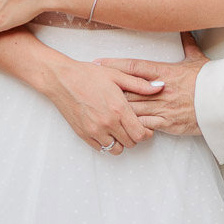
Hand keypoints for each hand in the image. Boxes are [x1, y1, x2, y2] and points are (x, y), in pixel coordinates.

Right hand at [44, 57, 162, 153]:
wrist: (63, 80)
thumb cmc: (89, 75)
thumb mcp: (117, 74)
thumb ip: (140, 84)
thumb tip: (160, 87)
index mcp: (119, 109)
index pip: (140, 134)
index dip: (146, 133)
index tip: (145, 127)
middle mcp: (108, 123)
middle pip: (131, 143)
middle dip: (135, 136)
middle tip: (132, 126)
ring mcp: (95, 131)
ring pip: (116, 149)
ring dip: (121, 141)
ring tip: (119, 129)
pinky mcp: (84, 135)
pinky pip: (101, 148)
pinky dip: (107, 143)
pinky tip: (106, 130)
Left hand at [98, 37, 205, 136]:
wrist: (223, 102)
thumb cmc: (210, 80)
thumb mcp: (197, 59)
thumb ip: (188, 44)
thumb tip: (186, 30)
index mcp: (165, 71)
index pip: (134, 66)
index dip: (115, 64)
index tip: (99, 63)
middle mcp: (160, 90)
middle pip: (128, 89)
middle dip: (110, 89)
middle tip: (92, 87)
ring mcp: (163, 108)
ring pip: (133, 108)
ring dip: (117, 108)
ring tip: (100, 107)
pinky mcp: (168, 124)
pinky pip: (144, 125)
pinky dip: (133, 125)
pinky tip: (121, 125)